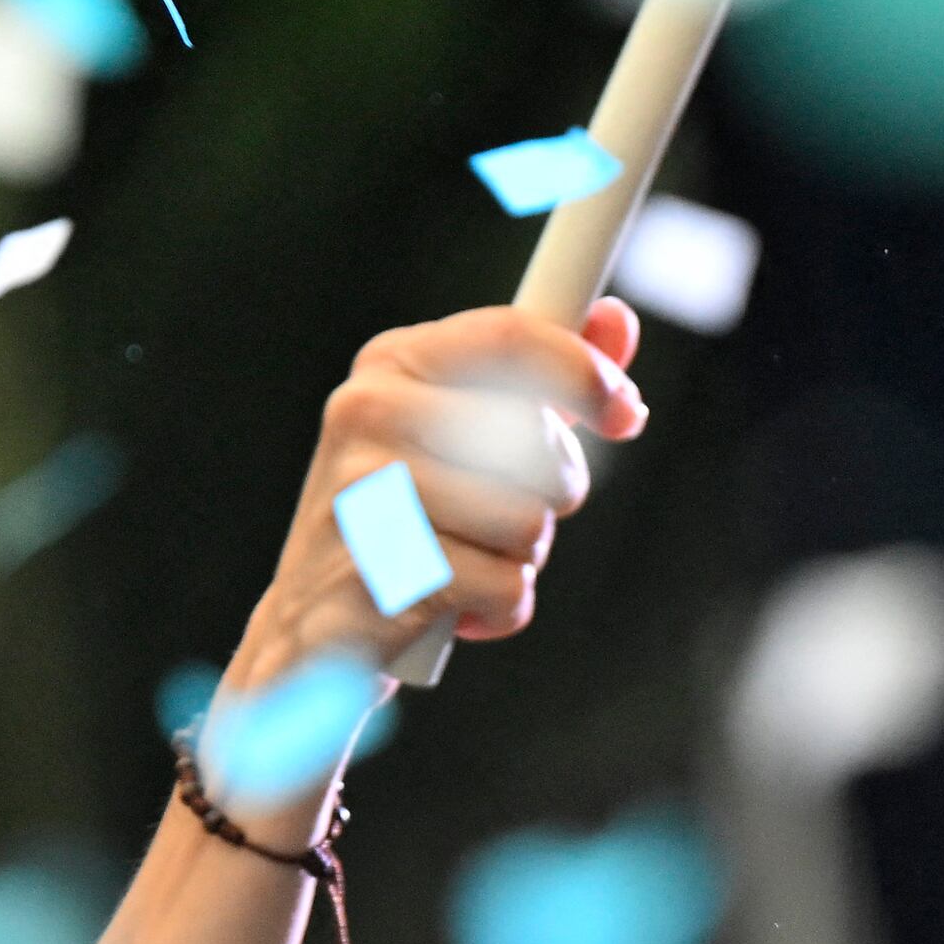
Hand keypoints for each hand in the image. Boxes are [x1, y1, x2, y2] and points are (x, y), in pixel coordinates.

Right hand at [226, 301, 644, 689]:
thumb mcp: (466, 433)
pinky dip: (501, 609)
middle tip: (509, 516)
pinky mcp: (378, 572)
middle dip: (553, 491)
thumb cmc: (406, 519)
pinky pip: (505, 587)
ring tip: (471, 562)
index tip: (628, 414)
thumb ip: (541, 376)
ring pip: (528, 521)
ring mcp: (364, 492)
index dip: (585, 373)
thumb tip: (615, 321)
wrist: (315, 623)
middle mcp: (368, 413)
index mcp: (392, 364)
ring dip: (523, 557)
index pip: (509, 338)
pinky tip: (458, 606)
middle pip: (534, 438)